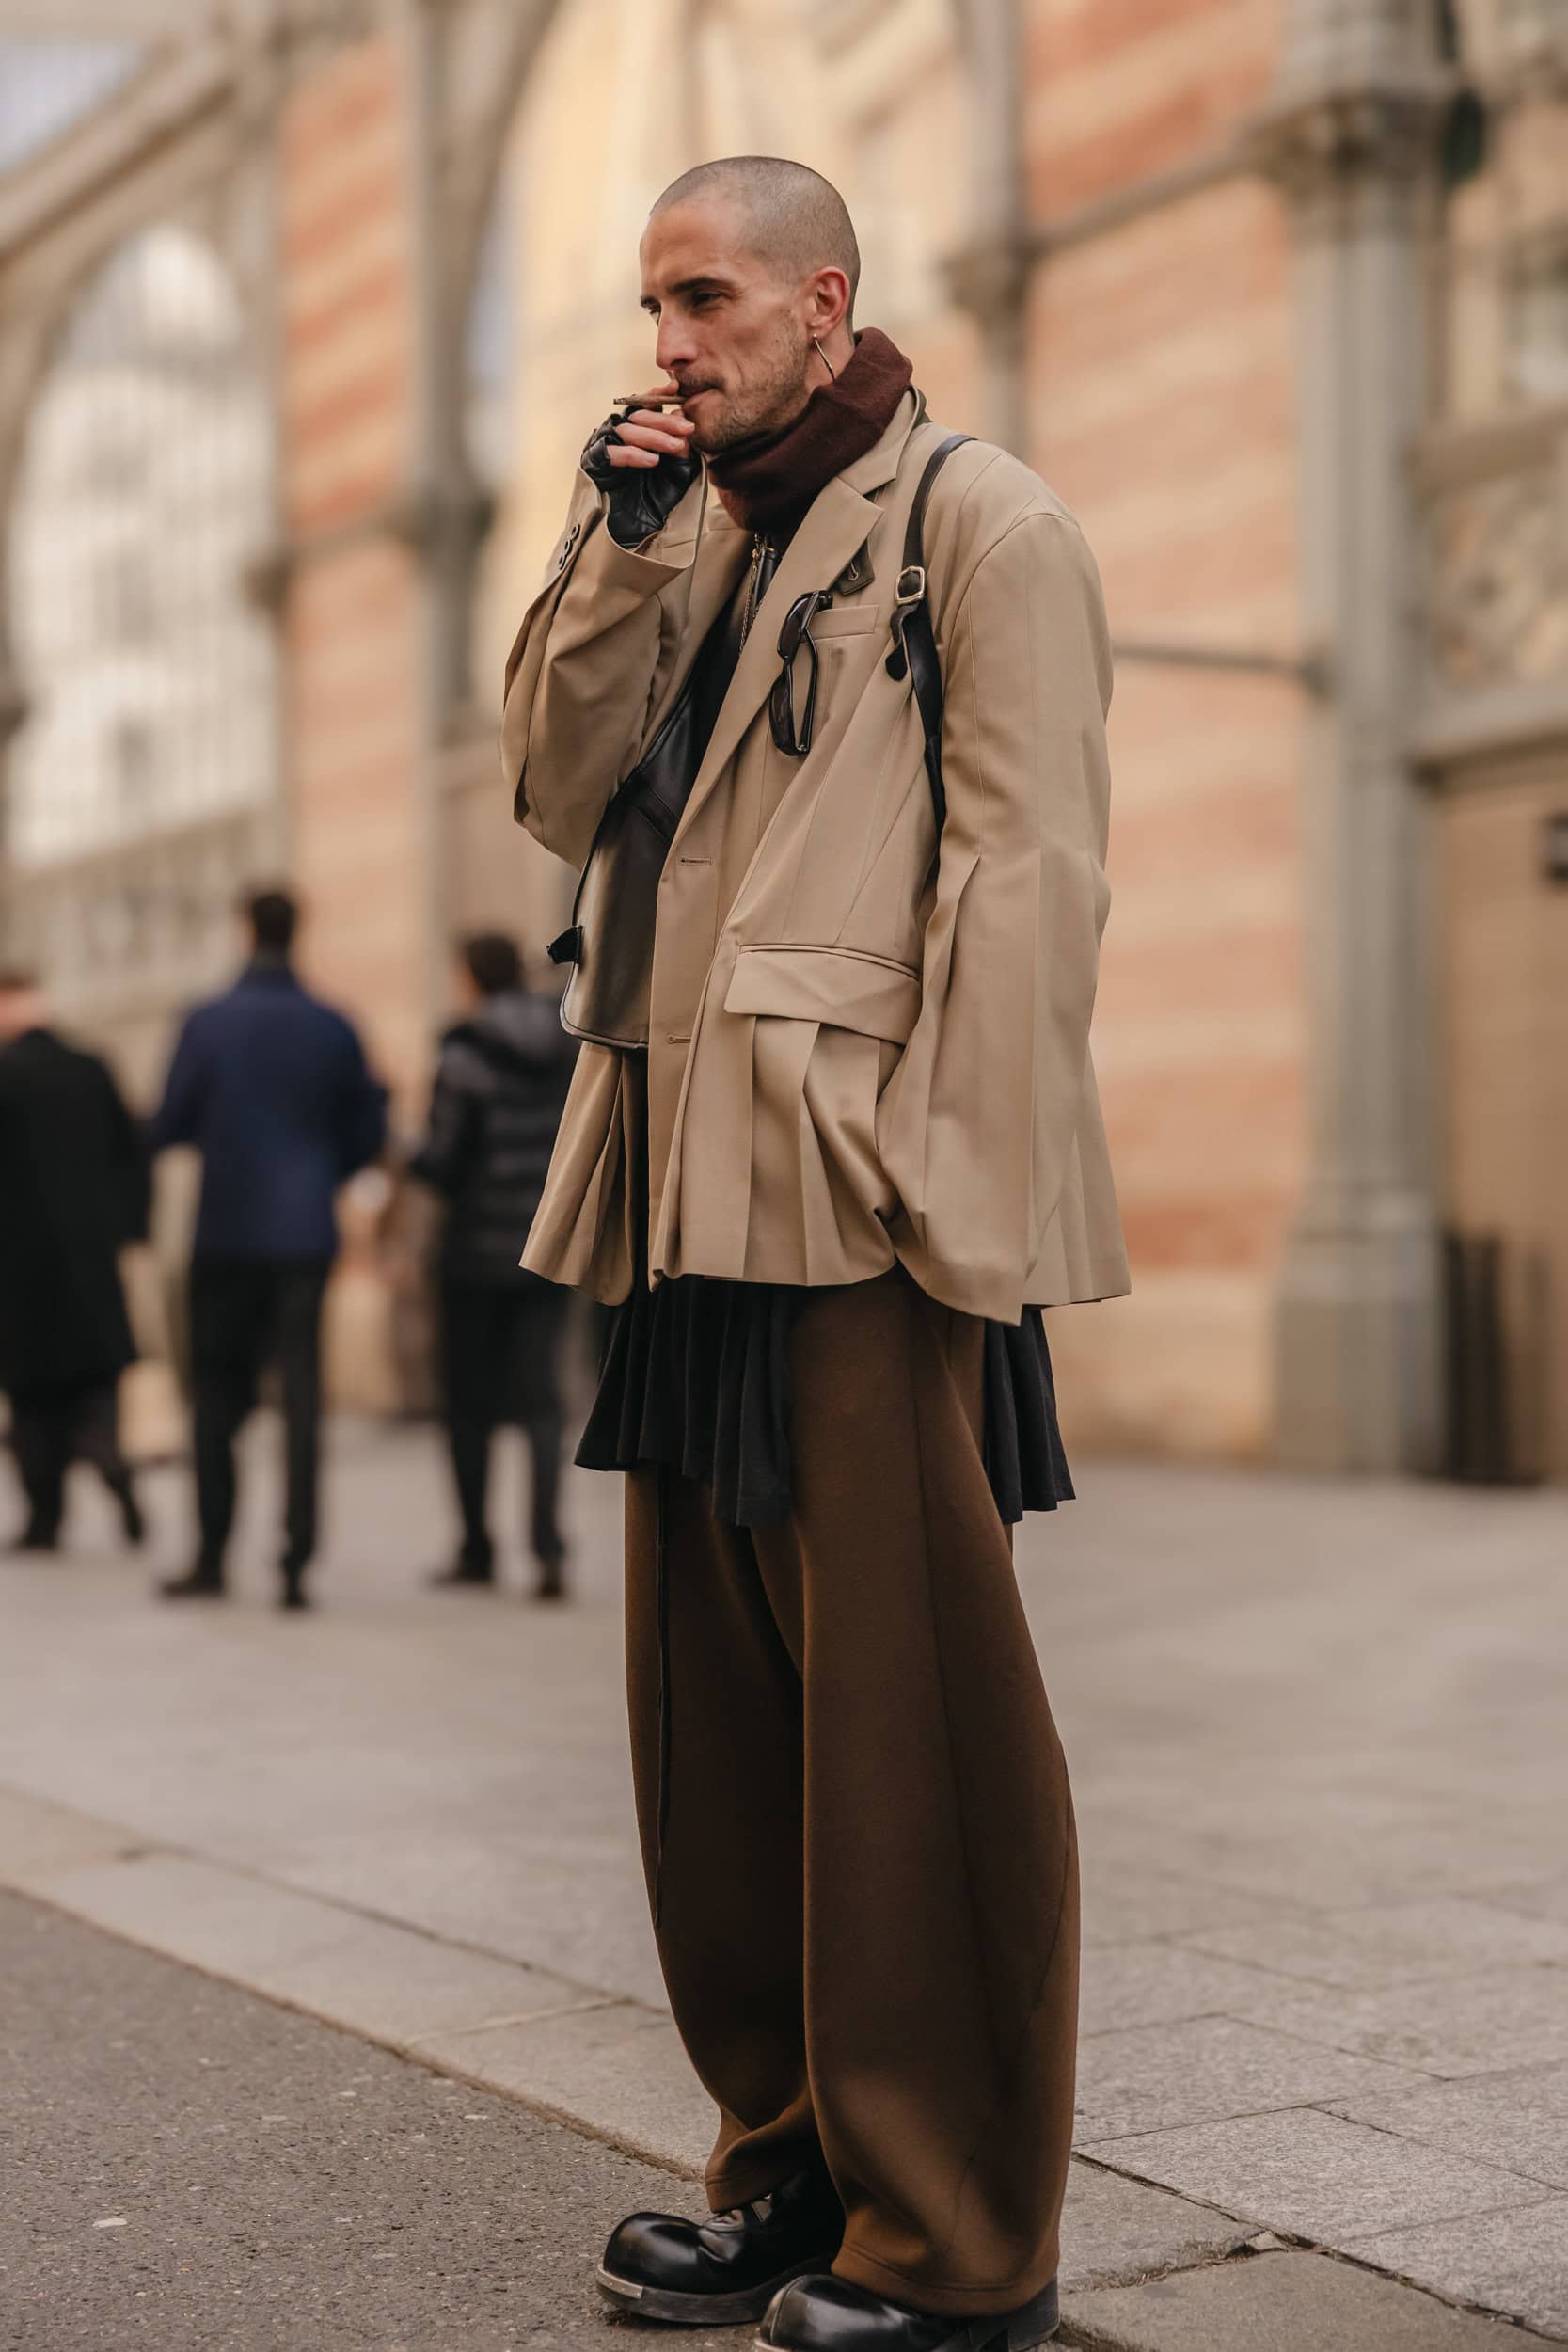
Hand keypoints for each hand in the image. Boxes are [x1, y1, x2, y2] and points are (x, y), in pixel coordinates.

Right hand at [582, 390, 699, 547]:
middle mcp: (618, 435)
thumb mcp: (676, 471)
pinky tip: (653, 461)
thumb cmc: (656, 500)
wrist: (635, 533)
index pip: (645, 407)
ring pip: (626, 430)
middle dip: (665, 421)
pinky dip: (633, 454)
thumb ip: (680, 447)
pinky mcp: (592, 464)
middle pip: (638, 416)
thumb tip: (682, 416)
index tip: (676, 389)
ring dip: (654, 437)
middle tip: (687, 429)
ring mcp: (603, 447)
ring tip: (676, 447)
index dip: (658, 396)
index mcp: (636, 432)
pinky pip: (611, 452)